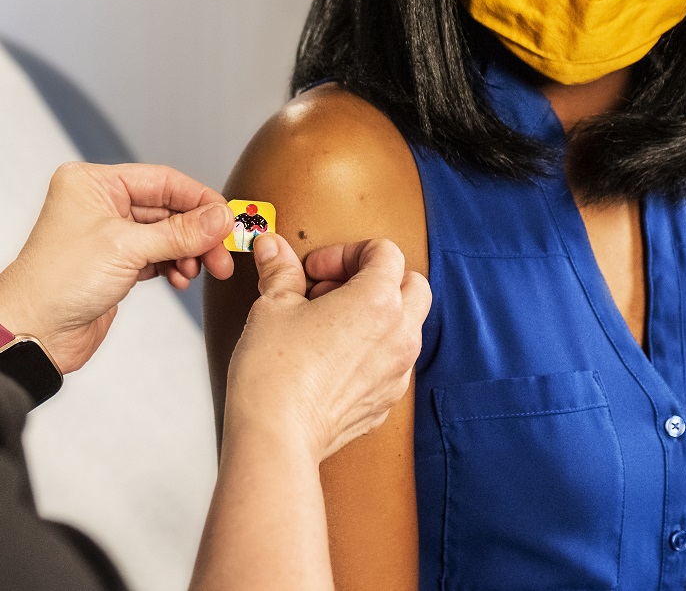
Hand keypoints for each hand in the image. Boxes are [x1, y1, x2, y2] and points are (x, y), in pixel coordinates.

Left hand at [0, 162, 234, 372]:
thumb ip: (181, 232)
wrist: (34, 335)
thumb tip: (220, 218)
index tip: (226, 219)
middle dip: (198, 233)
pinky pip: (158, 255)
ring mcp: (109, 234)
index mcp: (95, 184)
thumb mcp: (127, 249)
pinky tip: (181, 278)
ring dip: (189, 252)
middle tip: (221, 252)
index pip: (163, 181)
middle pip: (169, 209)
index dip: (199, 200)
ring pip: (167, 234)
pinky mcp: (116, 263)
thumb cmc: (57, 284)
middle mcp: (101, 204)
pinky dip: (174, 265)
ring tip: (201, 270)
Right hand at [224, 234, 430, 461]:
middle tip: (332, 290)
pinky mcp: (387, 401)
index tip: (316, 270)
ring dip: (377, 314)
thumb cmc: (275, 372)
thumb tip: (273, 247)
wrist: (275, 439)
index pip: (385, 252)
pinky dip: (373, 350)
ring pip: (407, 325)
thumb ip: (281, 270)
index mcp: (379, 301)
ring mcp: (398, 371)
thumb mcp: (273, 306)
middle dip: (376, 278)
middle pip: (412, 284)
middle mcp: (400, 334)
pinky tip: (333, 358)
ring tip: (329, 324)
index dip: (346, 252)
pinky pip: (393, 362)